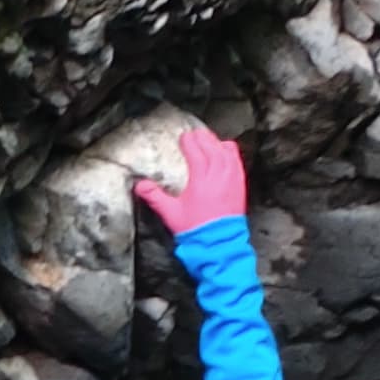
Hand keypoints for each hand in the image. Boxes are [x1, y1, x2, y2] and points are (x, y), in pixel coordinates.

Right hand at [133, 120, 247, 237]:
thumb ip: (155, 197)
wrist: (219, 245)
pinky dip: (230, 153)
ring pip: (226, 152)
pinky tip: (226, 152)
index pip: (196, 151)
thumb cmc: (196, 230)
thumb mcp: (171, 213)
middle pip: (211, 147)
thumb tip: (140, 185)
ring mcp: (231, 180)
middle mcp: (218, 176)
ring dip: (216, 143)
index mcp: (201, 179)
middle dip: (202, 138)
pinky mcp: (240, 186)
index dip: (189, 142)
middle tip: (195, 135)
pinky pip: (237, 162)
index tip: (183, 137)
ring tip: (209, 140)